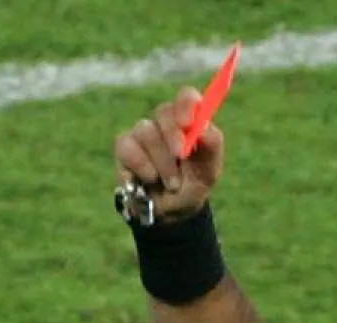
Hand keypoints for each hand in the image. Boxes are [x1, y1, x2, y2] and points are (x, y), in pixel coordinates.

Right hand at [114, 86, 225, 222]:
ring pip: (146, 132)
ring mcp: (143, 134)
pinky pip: (127, 148)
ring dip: (162, 162)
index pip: (186, 97)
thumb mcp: (210, 170)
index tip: (188, 123)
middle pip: (163, 111)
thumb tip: (203, 128)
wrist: (171, 212)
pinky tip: (149, 180)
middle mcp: (164, 122)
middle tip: (180, 155)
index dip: (186, 104)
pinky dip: (141, 167)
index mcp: (188, 120)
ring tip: (172, 184)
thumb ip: (212, 146)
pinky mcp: (124, 148)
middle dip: (173, 134)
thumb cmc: (193, 185)